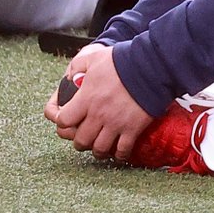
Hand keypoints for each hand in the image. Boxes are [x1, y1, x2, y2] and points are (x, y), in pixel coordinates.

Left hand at [53, 46, 152, 161]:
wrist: (151, 66)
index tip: (67, 122)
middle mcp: (98, 115)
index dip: (62, 123)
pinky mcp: (133, 128)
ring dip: (98, 150)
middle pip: (80, 140)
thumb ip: (77, 66)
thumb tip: (70, 76)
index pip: (63, 121)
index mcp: (86, 98)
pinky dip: (119, 155)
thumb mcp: (93, 57)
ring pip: (99, 149)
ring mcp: (116, 124)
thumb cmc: (123, 61)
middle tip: (84, 137)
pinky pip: (122, 150)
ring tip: (100, 147)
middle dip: (80, 141)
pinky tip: (119, 152)